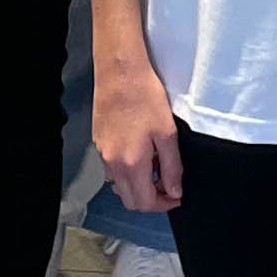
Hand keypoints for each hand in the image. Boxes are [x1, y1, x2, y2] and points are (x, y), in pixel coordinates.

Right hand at [93, 47, 184, 213]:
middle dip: (151, 199)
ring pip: (120, 186)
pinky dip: (128, 172)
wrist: (119, 72)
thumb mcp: (167, 132)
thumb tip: (175, 192)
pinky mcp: (98, 142)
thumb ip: (172, 167)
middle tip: (169, 185)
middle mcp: (113, 165)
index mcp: (132, 164)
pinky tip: (140, 153)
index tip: (177, 196)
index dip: (164, 205)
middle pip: (130, 200)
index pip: (145, 203)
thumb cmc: (146, 97)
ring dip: (138, 186)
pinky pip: (113, 169)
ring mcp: (102, 154)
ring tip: (156, 168)